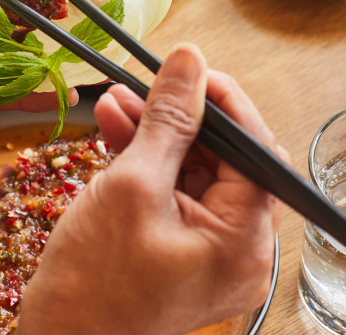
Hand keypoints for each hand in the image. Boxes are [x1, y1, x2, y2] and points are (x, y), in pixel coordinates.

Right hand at [17, 44, 287, 334]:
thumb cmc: (92, 283)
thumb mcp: (132, 185)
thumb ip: (166, 119)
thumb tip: (189, 61)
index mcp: (243, 241)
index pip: (253, 150)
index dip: (223, 102)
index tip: (189, 69)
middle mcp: (238, 250)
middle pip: (223, 160)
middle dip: (178, 117)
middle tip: (143, 84)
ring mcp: (208, 254)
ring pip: (192, 173)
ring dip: (155, 135)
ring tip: (116, 102)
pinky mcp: (180, 252)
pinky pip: (173, 195)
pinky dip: (147, 164)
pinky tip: (115, 129)